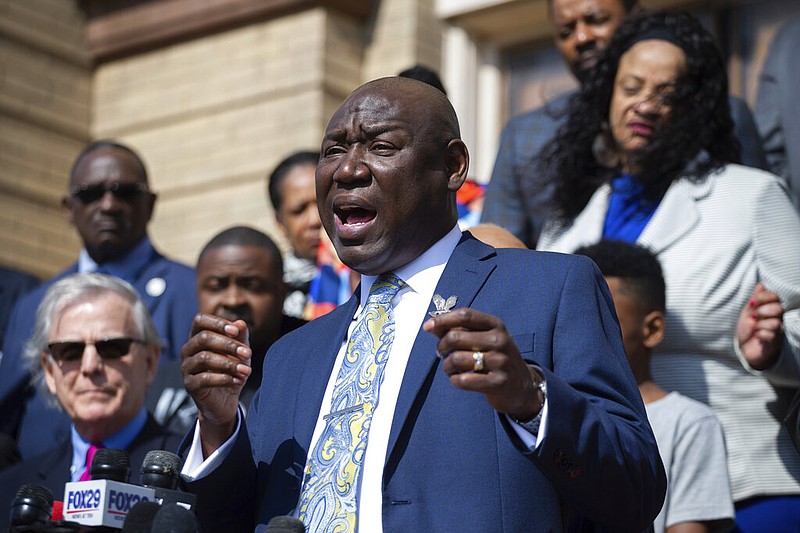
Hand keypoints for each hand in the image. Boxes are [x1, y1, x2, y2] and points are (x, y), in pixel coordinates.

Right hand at [181, 313, 251, 455]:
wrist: (226, 400)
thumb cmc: (231, 370)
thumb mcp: (239, 352)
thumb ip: (240, 337)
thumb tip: (241, 323)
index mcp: (198, 337)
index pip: (200, 320)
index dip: (217, 323)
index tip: (236, 331)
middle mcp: (188, 350)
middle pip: (204, 338)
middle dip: (229, 344)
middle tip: (248, 353)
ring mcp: (186, 367)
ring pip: (204, 358)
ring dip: (229, 363)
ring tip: (247, 370)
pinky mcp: (189, 385)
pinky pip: (204, 378)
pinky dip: (224, 379)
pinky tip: (238, 381)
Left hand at [423, 307, 542, 419]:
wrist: (522, 386)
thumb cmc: (495, 358)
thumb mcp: (483, 339)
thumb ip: (459, 330)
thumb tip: (431, 325)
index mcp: (496, 325)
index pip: (465, 315)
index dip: (443, 319)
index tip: (427, 326)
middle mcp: (500, 340)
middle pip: (456, 337)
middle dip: (442, 346)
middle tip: (442, 353)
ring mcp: (501, 362)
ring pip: (457, 359)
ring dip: (446, 365)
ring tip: (450, 368)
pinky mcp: (498, 383)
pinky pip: (463, 380)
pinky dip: (454, 380)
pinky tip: (458, 379)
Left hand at [736, 283, 784, 369]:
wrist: (742, 349)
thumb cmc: (746, 329)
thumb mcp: (746, 312)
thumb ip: (754, 299)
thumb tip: (761, 284)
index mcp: (769, 308)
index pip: (775, 297)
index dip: (764, 297)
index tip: (752, 302)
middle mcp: (777, 318)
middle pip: (779, 308)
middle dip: (764, 310)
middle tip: (753, 316)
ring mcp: (777, 331)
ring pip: (776, 322)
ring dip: (761, 324)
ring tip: (753, 327)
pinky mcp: (774, 343)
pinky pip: (772, 335)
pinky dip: (762, 335)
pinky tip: (756, 336)